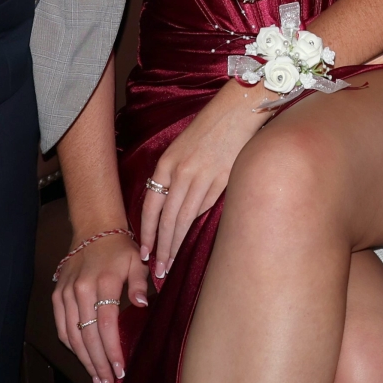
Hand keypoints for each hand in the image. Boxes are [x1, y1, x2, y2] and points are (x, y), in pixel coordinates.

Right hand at [52, 229, 147, 382]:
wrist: (93, 229)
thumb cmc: (119, 248)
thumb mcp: (137, 261)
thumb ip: (140, 284)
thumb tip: (141, 305)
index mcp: (103, 281)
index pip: (106, 325)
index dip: (112, 351)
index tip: (120, 370)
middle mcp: (81, 289)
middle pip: (88, 336)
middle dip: (98, 364)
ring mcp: (66, 293)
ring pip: (72, 336)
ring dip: (84, 360)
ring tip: (96, 379)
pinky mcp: (57, 295)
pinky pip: (62, 327)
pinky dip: (71, 346)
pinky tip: (83, 358)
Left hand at [139, 80, 270, 283]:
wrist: (237, 110)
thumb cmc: (210, 128)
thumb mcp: (182, 149)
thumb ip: (174, 176)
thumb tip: (171, 208)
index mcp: (167, 163)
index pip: (151, 207)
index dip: (147, 234)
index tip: (145, 254)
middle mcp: (181, 172)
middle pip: (167, 219)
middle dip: (161, 249)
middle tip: (158, 272)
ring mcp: (202, 178)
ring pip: (184, 220)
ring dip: (176, 245)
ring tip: (170, 265)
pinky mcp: (222, 181)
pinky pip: (204, 210)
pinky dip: (195, 227)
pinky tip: (191, 241)